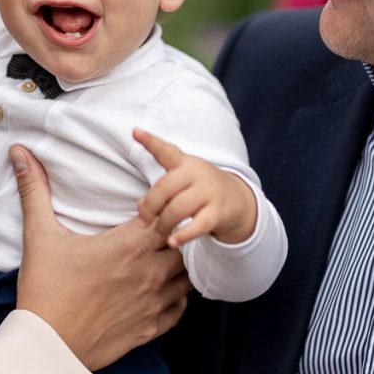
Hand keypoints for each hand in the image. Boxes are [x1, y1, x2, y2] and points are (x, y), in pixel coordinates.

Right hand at [12, 145, 190, 371]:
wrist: (47, 348)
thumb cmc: (44, 291)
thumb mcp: (39, 236)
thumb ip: (35, 191)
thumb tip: (21, 153)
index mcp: (128, 245)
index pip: (166, 215)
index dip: (163, 207)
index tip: (151, 205)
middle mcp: (149, 272)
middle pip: (183, 243)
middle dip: (176, 234)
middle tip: (162, 229)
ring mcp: (153, 303)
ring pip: (187, 276)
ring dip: (179, 265)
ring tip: (163, 257)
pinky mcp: (151, 329)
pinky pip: (180, 309)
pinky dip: (176, 297)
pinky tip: (161, 290)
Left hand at [134, 128, 257, 246]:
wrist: (238, 201)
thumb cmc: (200, 190)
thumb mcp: (182, 184)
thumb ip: (160, 191)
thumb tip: (139, 206)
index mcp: (185, 163)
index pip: (166, 150)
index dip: (150, 141)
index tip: (135, 131)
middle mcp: (197, 173)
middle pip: (164, 187)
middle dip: (149, 206)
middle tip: (143, 221)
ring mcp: (209, 192)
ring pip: (177, 209)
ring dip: (163, 224)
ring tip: (159, 232)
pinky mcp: (218, 213)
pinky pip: (196, 226)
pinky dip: (182, 235)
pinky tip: (172, 242)